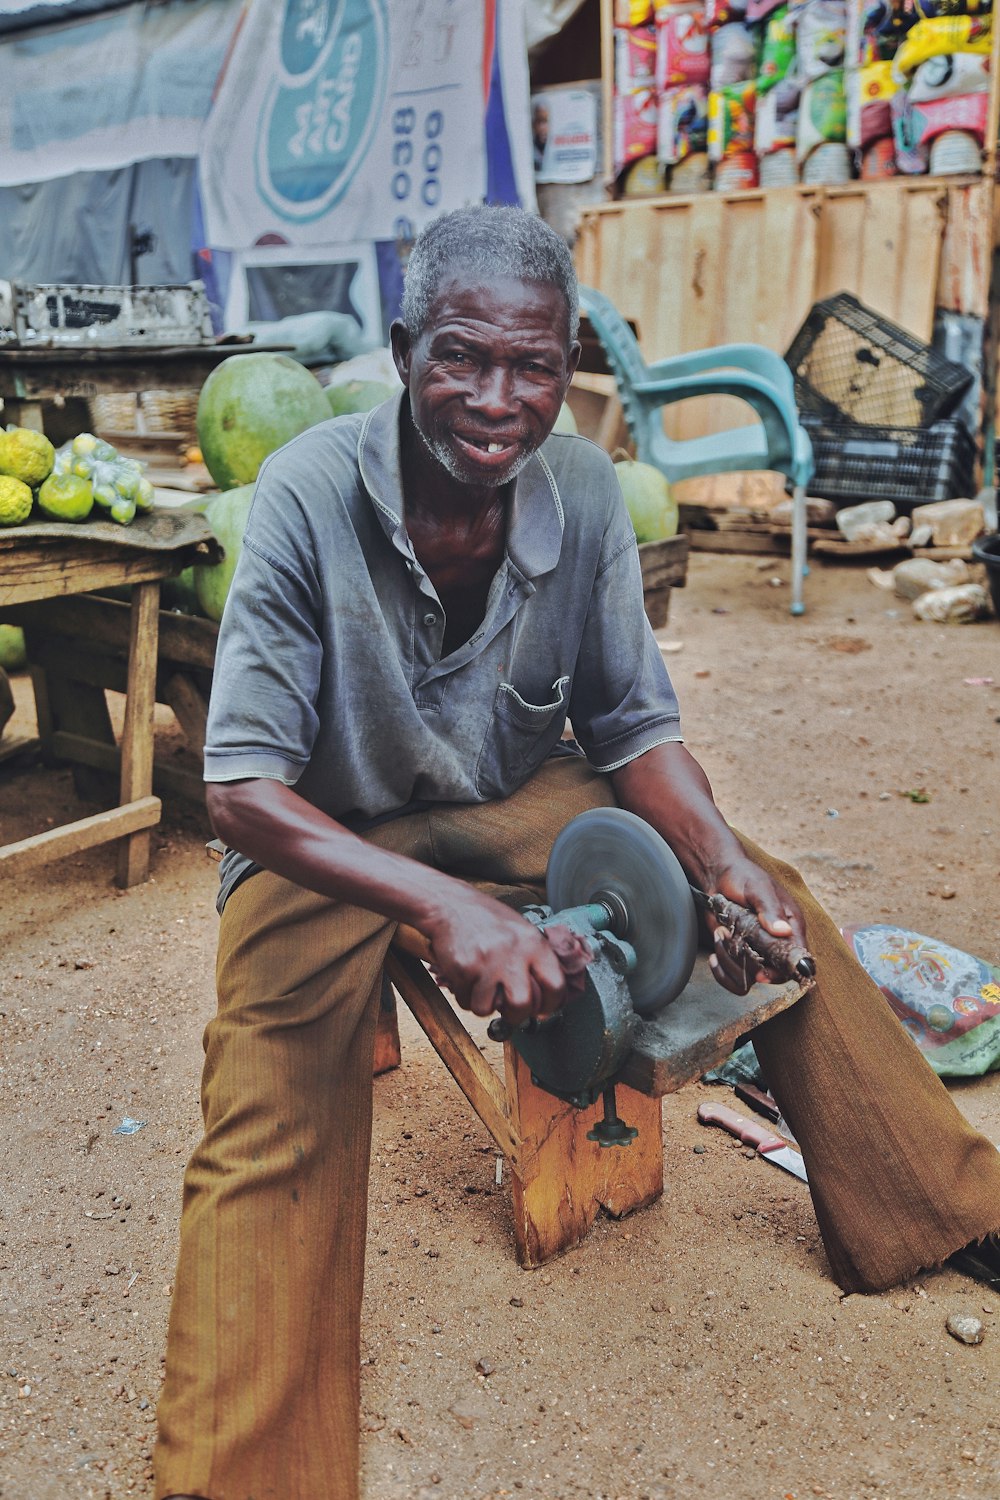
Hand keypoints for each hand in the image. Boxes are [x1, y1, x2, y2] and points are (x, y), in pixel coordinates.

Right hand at [422, 888, 569, 1024]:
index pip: (556, 986)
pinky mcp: (464, 968)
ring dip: (483, 1005)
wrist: (450, 905)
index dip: (551, 1005)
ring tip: (483, 989)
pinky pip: (466, 1000)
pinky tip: (467, 979)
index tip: (542, 1010)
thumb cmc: (487, 919)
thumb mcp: (521, 931)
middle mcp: (513, 952)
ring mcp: (487, 961)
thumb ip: (535, 960)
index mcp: (533, 943)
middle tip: (510, 1010)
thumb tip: (548, 995)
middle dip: (516, 1015)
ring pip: (488, 1009)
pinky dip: (465, 996)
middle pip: (522, 1005)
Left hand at [704, 856, 806, 995]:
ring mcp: (759, 952)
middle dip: (750, 966)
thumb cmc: (743, 877)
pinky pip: (735, 979)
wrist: (718, 876)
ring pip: (751, 978)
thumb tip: (784, 930)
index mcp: (791, 926)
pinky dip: (721, 972)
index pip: (797, 959)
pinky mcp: (740, 956)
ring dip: (730, 962)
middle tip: (735, 946)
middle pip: (775, 975)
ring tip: (721, 934)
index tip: (763, 972)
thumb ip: (770, 909)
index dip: (784, 970)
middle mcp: (778, 943)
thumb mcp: (758, 888)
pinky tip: (714, 956)